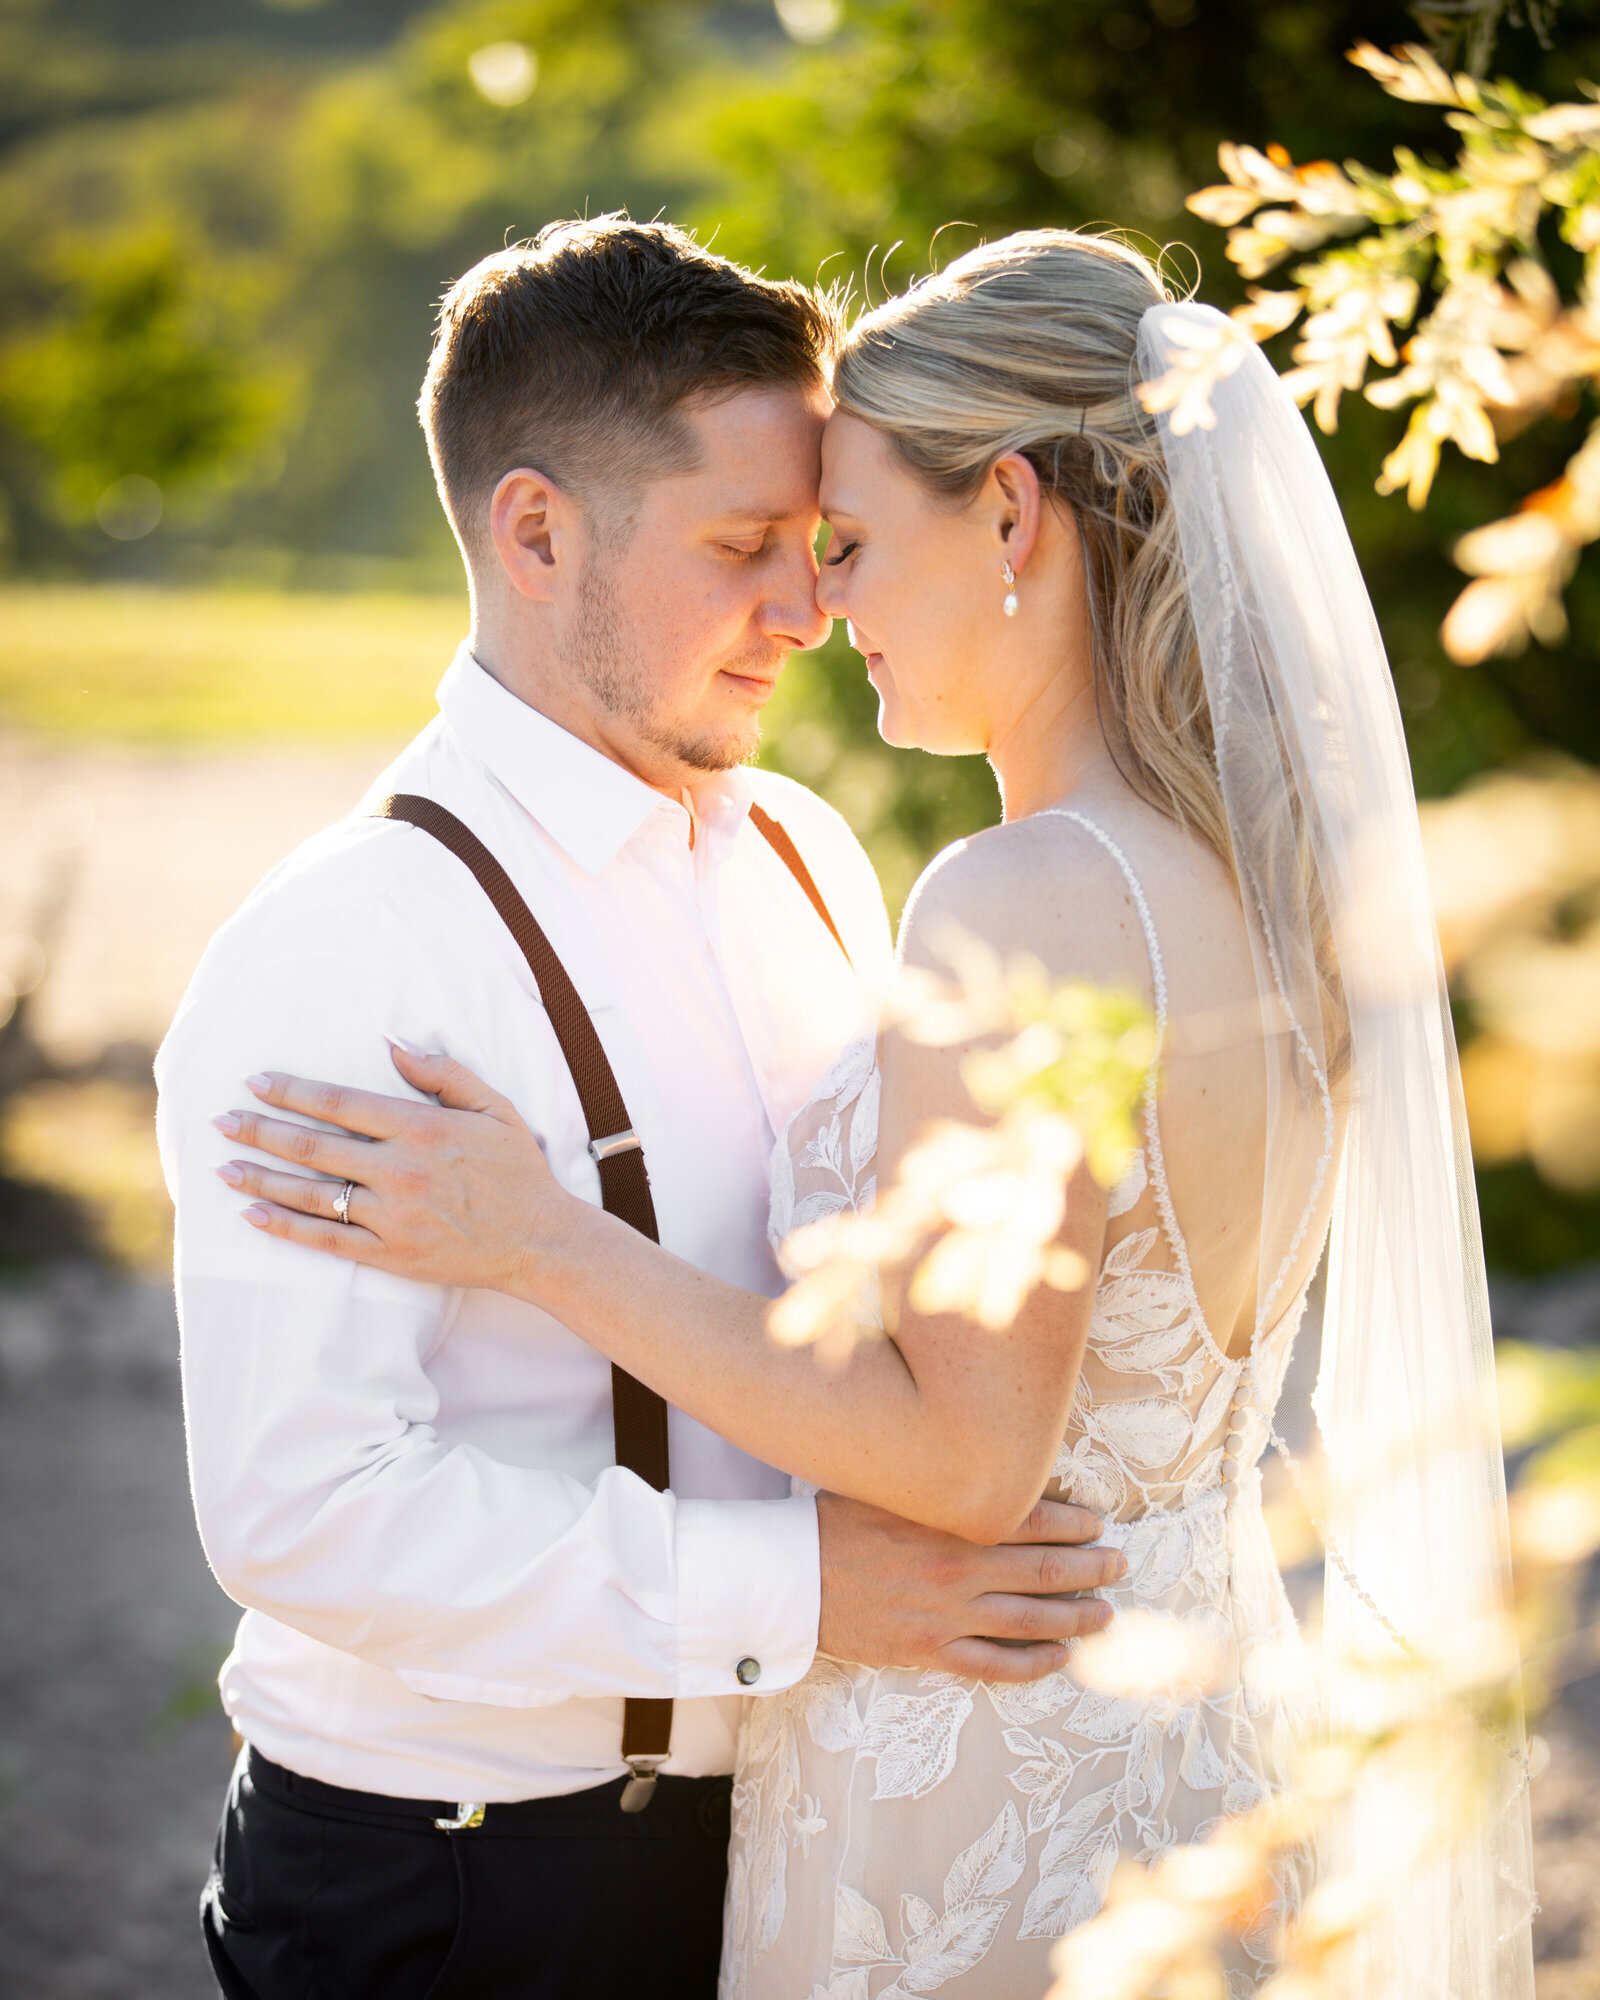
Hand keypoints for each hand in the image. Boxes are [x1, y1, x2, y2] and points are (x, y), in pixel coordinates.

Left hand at [211, 1046, 578, 1291]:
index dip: (292, 1091)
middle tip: (220, 1121)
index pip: (339, 1104)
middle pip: (312, 1147)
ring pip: (309, 1194)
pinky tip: (254, 1214)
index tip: (256, 1082)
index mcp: (421, 1129)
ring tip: (223, 1167)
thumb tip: (393, 1046)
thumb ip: (444, 1074)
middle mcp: (399, 1171)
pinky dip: (285, 1227)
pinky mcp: (389, 1255)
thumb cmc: (519, 1171)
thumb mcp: (495, 1109)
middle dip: (260, 1130)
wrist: (539, 1242)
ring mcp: (391, 1217)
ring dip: (260, 1178)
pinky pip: (325, 1240)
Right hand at [816, 1490, 1124, 1682]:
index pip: (1034, 1519)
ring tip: (1106, 1613)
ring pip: (1032, 1621)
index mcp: (951, 1521)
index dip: (1076, 1523)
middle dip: (1091, 1568)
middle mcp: (959, 1569)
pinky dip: (1033, 1665)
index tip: (1099, 1523)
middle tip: (1119, 1564)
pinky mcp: (928, 1652)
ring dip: (1077, 1617)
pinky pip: (995, 1666)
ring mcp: (947, 1616)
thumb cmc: (837, 1520)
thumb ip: (943, 1483)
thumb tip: (993, 1470)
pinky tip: (1059, 1658)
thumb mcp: (892, 1485)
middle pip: (1046, 1571)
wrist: (789, 1576)